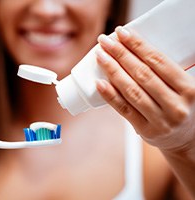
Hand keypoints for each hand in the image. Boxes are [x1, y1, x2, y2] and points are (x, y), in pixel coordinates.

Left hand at [95, 26, 194, 151]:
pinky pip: (124, 109)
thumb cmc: (182, 106)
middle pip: (142, 74)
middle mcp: (176, 105)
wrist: (186, 139)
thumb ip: (166, 73)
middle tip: (104, 41)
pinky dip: (110, 95)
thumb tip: (133, 49)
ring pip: (131, 91)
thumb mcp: (184, 88)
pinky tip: (99, 82)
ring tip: (100, 56)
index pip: (159, 61)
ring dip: (112, 71)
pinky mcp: (145, 130)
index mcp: (189, 89)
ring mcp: (161, 120)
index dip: (138, 45)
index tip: (122, 33)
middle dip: (120, 54)